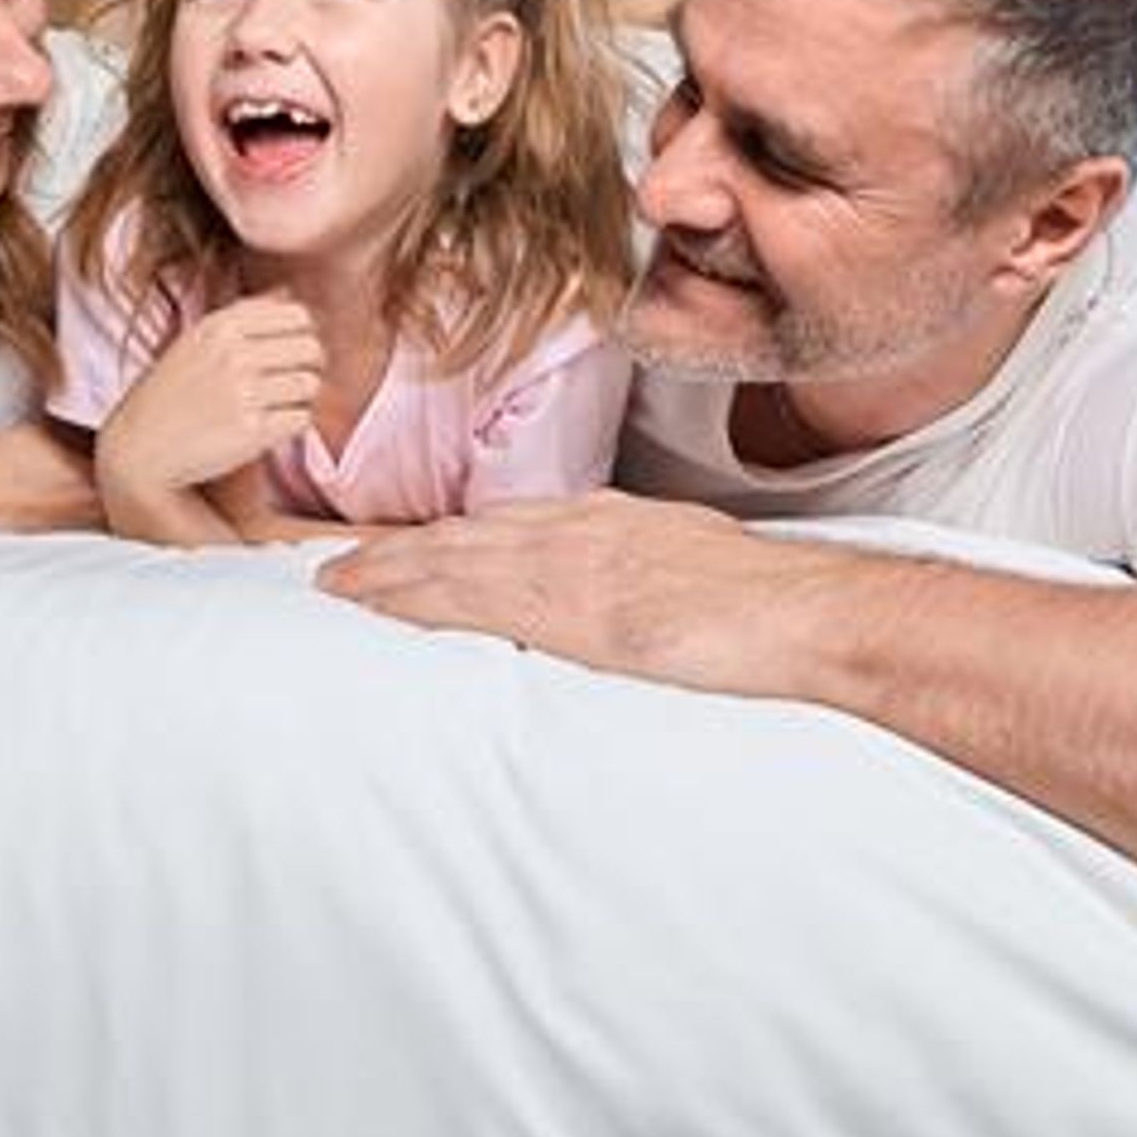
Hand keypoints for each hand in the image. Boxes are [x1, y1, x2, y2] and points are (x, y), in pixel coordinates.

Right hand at [94, 294, 321, 495]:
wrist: (141, 450)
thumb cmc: (170, 395)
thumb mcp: (195, 340)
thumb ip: (243, 314)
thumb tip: (287, 292)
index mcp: (220, 326)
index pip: (298, 315)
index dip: (303, 334)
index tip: (291, 352)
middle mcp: (233, 354)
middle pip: (311, 348)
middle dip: (309, 366)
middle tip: (291, 382)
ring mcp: (244, 392)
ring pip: (310, 384)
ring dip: (301, 397)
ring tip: (277, 406)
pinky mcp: (253, 430)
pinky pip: (301, 418)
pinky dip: (292, 425)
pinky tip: (271, 427)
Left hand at [313, 490, 855, 696]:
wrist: (801, 612)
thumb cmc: (770, 605)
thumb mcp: (696, 573)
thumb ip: (647, 584)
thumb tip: (626, 609)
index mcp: (611, 524)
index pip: (511, 528)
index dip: (452, 541)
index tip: (408, 551)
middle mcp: (579, 529)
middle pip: (467, 535)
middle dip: (400, 551)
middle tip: (339, 566)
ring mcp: (568, 562)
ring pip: (452, 558)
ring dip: (388, 571)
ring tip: (335, 585)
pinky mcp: (565, 605)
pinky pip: (467, 596)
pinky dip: (412, 595)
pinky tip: (376, 605)